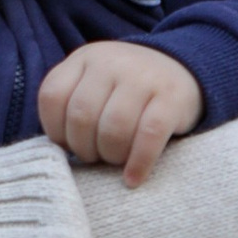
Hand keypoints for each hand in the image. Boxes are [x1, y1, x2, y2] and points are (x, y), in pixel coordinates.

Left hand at [38, 41, 201, 187]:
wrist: (184, 69)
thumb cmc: (128, 91)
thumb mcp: (96, 83)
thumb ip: (73, 105)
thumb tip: (55, 151)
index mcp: (85, 58)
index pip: (52, 96)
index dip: (55, 130)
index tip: (68, 145)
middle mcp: (112, 62)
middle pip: (82, 116)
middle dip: (84, 148)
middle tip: (96, 157)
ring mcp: (143, 77)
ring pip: (114, 128)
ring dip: (111, 156)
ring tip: (116, 162)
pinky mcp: (172, 98)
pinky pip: (149, 135)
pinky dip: (139, 162)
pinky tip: (133, 178)